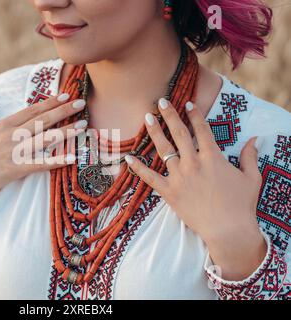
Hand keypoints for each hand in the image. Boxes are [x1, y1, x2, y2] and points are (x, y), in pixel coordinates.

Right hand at [0, 92, 87, 217]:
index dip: (48, 102)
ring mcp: (14, 153)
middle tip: (80, 103)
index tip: (64, 95)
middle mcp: (11, 136)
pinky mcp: (16, 170)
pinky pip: (40, 164)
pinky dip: (57, 161)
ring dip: (65, 132)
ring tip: (83, 125)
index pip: (30, 110)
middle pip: (41, 121)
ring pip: (44, 139)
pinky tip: (72, 158)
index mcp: (2, 125)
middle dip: (63, 111)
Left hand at [126, 99, 266, 279]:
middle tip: (160, 101)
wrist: (228, 230)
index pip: (202, 130)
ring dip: (155, 132)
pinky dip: (138, 168)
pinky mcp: (169, 192)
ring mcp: (179, 177)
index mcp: (213, 157)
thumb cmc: (241, 205)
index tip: (188, 103)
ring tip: (147, 118)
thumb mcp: (252, 178)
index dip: (195, 115)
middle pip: (179, 134)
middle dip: (170, 115)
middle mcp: (193, 163)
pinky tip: (128, 157)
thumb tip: (255, 139)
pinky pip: (150, 178)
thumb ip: (251, 157)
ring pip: (164, 150)